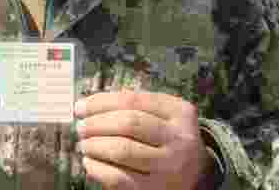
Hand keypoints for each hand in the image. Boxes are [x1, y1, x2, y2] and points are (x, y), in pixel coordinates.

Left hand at [74, 90, 212, 189]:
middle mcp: (179, 139)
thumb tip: (89, 105)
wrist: (198, 173)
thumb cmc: (169, 138)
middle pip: (128, 123)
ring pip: (122, 150)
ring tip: (84, 144)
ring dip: (94, 145)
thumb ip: (134, 105)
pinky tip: (90, 163)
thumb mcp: (164, 115)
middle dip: (96, 124)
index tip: (80, 107)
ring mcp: (169, 166)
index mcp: (180, 112)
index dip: (100, 102)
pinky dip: (97, 168)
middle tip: (81, 127)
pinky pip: (119, 178)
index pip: (131, 100)